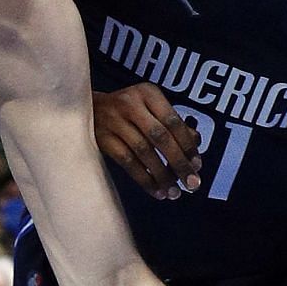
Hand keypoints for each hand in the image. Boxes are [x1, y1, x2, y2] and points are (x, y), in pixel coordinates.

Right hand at [92, 83, 201, 199]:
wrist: (89, 109)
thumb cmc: (129, 111)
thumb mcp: (151, 108)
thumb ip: (173, 125)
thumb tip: (195, 147)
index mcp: (148, 93)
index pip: (173, 121)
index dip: (187, 145)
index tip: (197, 165)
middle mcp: (130, 104)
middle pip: (159, 137)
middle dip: (178, 163)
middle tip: (191, 183)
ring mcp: (114, 121)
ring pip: (143, 152)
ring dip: (162, 175)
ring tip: (174, 192)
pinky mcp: (103, 139)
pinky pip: (127, 162)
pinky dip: (144, 178)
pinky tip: (156, 191)